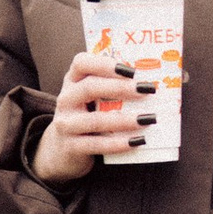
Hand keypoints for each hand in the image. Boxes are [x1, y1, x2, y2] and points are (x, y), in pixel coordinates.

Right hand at [34, 50, 150, 184]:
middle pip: (90, 88)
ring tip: (148, 119)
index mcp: (72, 81)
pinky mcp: (70, 147)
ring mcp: (66, 124)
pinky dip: (118, 143)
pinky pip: (96, 144)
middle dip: (120, 88)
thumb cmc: (86, 117)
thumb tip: (151, 85)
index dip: (105, 64)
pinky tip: (137, 141)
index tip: (132, 70)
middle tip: (147, 90)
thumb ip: (113, 89)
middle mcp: (66, 99)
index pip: (81, 63)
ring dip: (124, 119)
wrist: (61, 150)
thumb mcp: (92, 99)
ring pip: (95, 120)